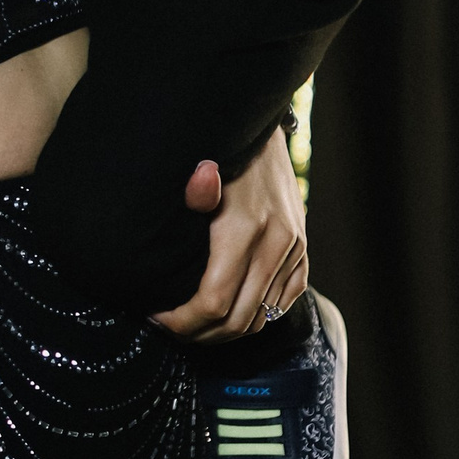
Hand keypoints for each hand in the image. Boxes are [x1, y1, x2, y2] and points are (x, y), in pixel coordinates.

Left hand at [154, 132, 308, 340]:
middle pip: (237, 319)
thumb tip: (201, 184)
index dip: (182, 321)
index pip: (213, 301)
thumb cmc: (217, 149)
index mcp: (244, 228)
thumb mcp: (200, 165)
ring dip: (225, 330)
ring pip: (261, 317)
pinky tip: (226, 312)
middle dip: (199, 333)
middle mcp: (276, 243)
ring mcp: (293, 248)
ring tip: (193, 324)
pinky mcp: (302, 250)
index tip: (157, 317)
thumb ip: (196, 190)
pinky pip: (282, 301)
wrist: (258, 125)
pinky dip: (254, 315)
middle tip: (169, 327)